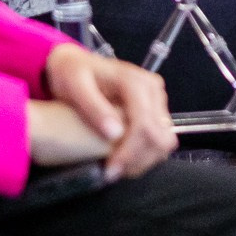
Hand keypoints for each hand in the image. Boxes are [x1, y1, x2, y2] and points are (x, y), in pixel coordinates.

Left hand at [39, 44, 173, 179]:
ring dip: (142, 160)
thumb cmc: (72, 74)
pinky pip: (159, 139)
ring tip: (116, 167)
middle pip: (160, 136)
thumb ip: (93, 107)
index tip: (110, 170)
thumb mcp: (74, 86)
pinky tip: (122, 158)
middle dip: (138, 159)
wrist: (75, 64)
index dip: (130, 152)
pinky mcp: (155, 109)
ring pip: (164, 141)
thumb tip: (114, 133)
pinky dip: (143, 154)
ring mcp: (156, 99)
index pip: (145, 124)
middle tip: (112, 172)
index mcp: (135, 82)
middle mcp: (152, 89)